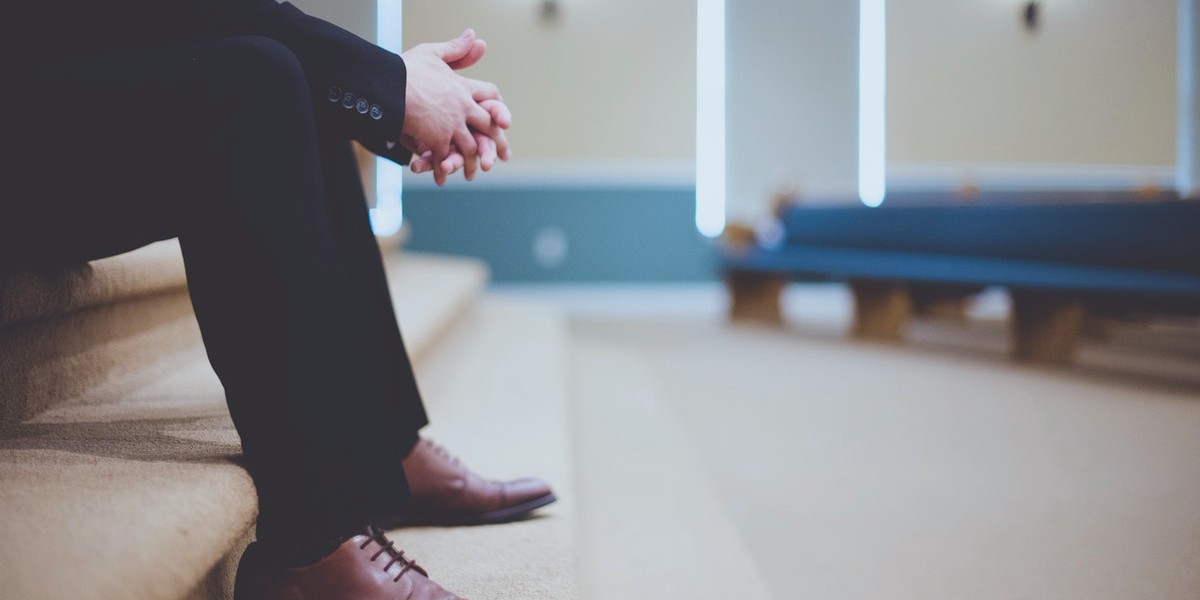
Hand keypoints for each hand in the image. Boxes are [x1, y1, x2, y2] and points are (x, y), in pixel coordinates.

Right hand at [401, 29, 502, 183]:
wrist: (389, 85)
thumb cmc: (406, 69)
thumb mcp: (433, 53)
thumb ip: (455, 50)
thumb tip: (474, 36)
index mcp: (463, 88)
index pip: (491, 96)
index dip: (498, 107)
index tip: (504, 121)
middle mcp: (463, 107)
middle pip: (488, 127)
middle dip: (495, 143)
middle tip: (502, 157)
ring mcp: (452, 125)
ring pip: (469, 148)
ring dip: (470, 163)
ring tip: (470, 174)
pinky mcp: (437, 139)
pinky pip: (443, 158)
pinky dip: (442, 170)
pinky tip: (441, 179)